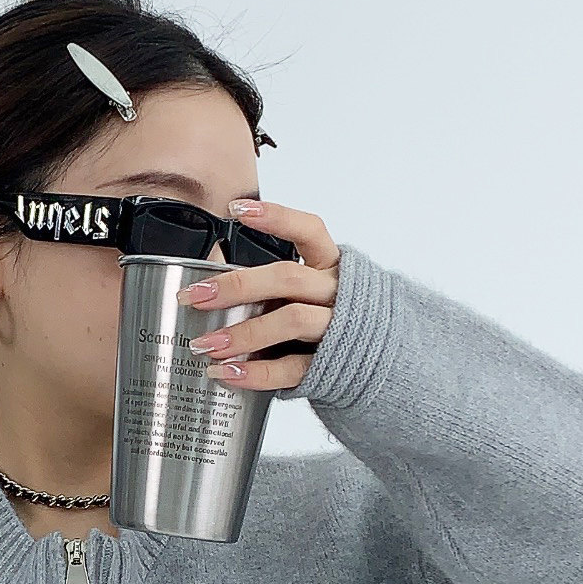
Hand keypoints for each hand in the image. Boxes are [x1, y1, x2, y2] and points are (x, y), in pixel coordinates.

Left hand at [180, 197, 341, 392]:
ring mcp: (338, 329)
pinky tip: (227, 374)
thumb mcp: (315, 291)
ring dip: (242, 333)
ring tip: (205, 345)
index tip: (236, 209)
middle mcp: (338, 292)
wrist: (387, 363)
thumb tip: (214, 287)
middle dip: (236, 286)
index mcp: (333, 266)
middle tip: (195, 296)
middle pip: (288, 278)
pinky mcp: (332, 365)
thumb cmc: (336, 320)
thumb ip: (279, 285)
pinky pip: (293, 368)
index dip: (276, 217)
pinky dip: (256, 373)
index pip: (309, 230)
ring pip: (291, 321)